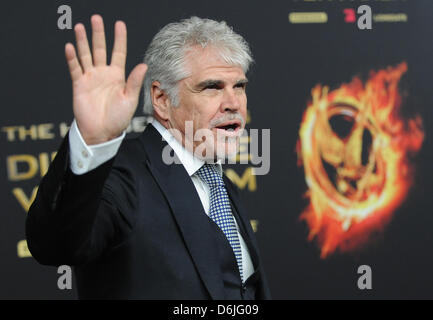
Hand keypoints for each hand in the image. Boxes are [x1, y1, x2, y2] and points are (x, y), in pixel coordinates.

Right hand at [65, 14, 147, 144]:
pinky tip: (70, 47)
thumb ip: (134, 81)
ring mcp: (91, 78)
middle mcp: (104, 74)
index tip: (119, 24)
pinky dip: (72, 58)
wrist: (102, 132)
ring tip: (80, 27)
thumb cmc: (118, 119)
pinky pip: (75, 68)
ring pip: (86, 55)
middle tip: (96, 18)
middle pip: (101, 49)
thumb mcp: (129, 99)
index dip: (119, 38)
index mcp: (118, 76)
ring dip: (82, 41)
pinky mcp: (79, 85)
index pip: (119, 52)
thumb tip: (143, 65)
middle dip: (98, 34)